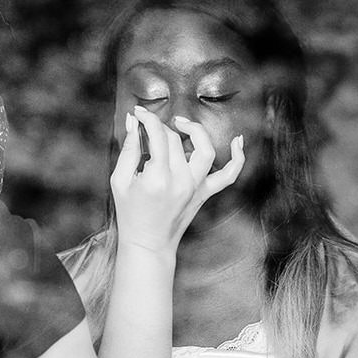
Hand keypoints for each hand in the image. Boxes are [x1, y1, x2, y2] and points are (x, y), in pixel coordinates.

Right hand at [110, 105, 244, 254]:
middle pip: (176, 140)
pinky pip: (229, 175)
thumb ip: (129, 149)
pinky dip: (238, 158)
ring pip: (205, 149)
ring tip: (181, 125)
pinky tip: (237, 140)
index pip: (158, 136)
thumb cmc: (131, 213)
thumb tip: (133, 122)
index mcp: (157, 178)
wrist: (148, 243)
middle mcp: (181, 181)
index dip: (148, 119)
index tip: (139, 114)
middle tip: (149, 127)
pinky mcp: (205, 193)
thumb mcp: (120, 181)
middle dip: (161, 127)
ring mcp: (196, 188)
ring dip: (195, 131)